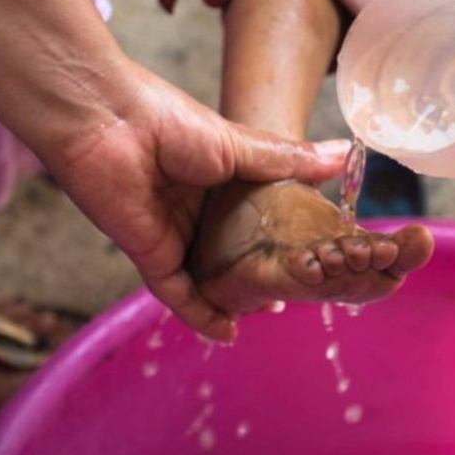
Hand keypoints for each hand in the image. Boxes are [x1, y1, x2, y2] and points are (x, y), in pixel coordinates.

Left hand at [41, 63, 347, 341]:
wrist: (107, 121)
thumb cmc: (171, 121)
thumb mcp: (242, 145)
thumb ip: (289, 161)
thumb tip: (347, 154)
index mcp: (220, 180)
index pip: (257, 216)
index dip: (284, 236)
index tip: (318, 253)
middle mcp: (198, 210)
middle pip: (234, 251)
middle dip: (261, 273)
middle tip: (301, 292)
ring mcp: (174, 234)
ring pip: (209, 276)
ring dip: (235, 298)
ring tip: (273, 314)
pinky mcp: (150, 255)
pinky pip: (178, 293)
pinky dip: (201, 314)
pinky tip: (227, 333)